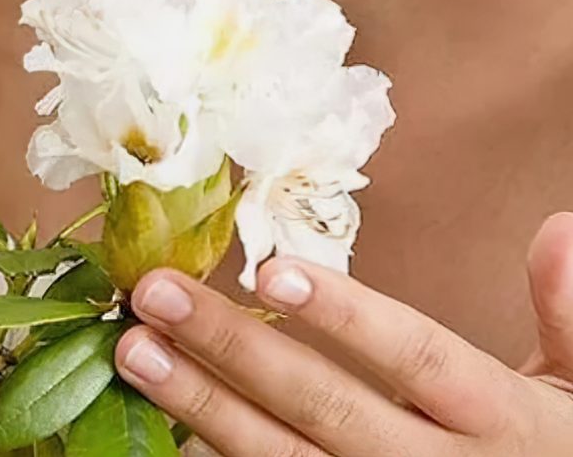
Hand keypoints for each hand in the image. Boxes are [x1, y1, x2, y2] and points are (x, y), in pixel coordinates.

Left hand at [112, 213, 572, 454]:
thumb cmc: (554, 454)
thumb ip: (566, 316)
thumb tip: (559, 228)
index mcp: (497, 419)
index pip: (417, 358)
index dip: (347, 319)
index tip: (272, 272)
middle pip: (326, 407)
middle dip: (235, 350)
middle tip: (155, 294)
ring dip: (200, 406)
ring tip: (134, 350)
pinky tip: (160, 426)